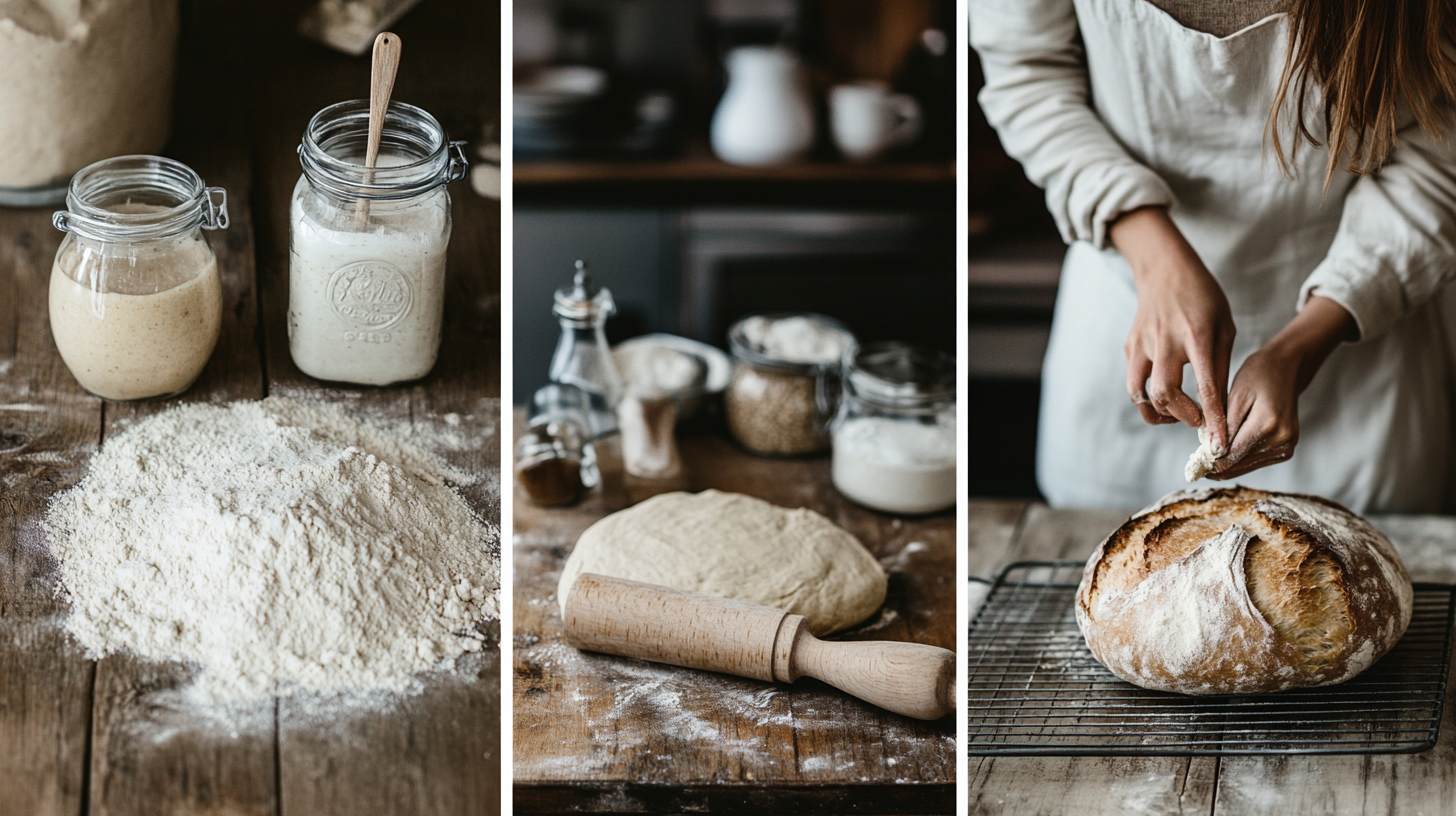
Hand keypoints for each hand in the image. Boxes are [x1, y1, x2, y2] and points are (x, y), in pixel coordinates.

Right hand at [1112, 207, 1235, 447]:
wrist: (1165, 270)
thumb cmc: (1203, 299)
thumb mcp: (1225, 328)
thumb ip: (1220, 367)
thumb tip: (1218, 407)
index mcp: (1198, 336)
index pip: (1205, 387)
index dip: (1213, 419)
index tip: (1219, 444)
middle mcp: (1165, 342)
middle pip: (1164, 395)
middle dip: (1182, 417)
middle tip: (1197, 420)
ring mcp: (1142, 345)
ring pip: (1140, 394)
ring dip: (1158, 413)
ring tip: (1176, 413)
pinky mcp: (1129, 347)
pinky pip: (1134, 382)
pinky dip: (1147, 397)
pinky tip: (1163, 394)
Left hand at [1210, 296, 1356, 478]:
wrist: (1287, 368)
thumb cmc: (1258, 376)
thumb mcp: (1235, 395)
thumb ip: (1225, 426)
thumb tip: (1213, 453)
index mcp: (1267, 423)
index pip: (1233, 454)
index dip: (1211, 462)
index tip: (1194, 465)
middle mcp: (1281, 438)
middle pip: (1240, 464)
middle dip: (1218, 465)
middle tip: (1196, 464)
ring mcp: (1287, 445)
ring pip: (1248, 466)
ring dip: (1229, 464)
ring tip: (1209, 457)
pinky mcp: (1287, 448)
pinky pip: (1258, 461)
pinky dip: (1242, 459)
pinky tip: (1227, 452)